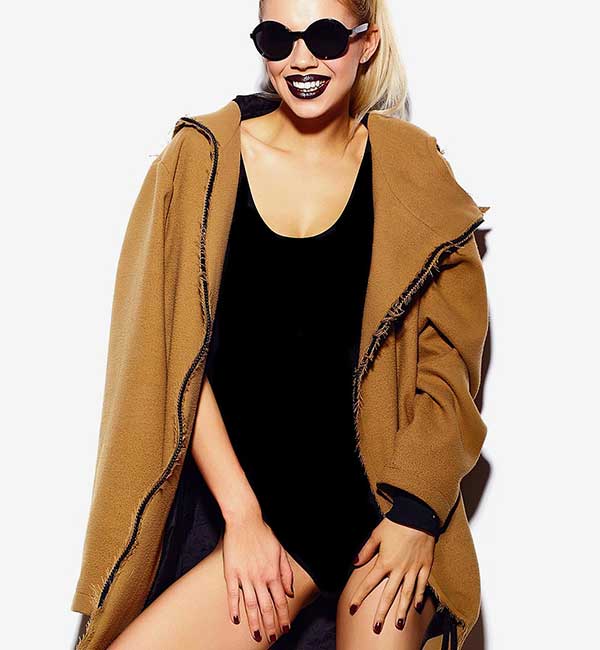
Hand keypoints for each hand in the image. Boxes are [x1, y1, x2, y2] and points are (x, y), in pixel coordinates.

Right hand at [222, 510, 294, 643]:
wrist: (245, 521)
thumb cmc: (263, 534)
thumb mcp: (280, 552)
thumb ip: (286, 573)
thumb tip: (290, 592)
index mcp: (273, 573)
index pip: (280, 601)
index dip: (283, 617)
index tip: (285, 628)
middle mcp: (260, 577)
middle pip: (267, 607)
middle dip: (270, 625)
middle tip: (272, 638)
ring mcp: (245, 576)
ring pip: (251, 605)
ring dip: (254, 622)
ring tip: (256, 635)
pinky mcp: (231, 573)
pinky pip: (233, 594)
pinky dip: (233, 608)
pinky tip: (235, 619)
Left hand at [348, 518, 434, 632]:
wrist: (418, 516)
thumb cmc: (396, 523)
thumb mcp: (377, 534)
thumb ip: (366, 550)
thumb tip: (354, 562)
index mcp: (385, 562)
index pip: (369, 582)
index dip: (360, 596)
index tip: (352, 607)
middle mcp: (399, 569)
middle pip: (389, 595)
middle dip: (381, 612)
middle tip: (376, 627)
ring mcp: (414, 569)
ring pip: (407, 594)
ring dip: (402, 610)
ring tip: (398, 624)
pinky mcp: (425, 566)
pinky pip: (423, 585)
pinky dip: (420, 596)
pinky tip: (416, 606)